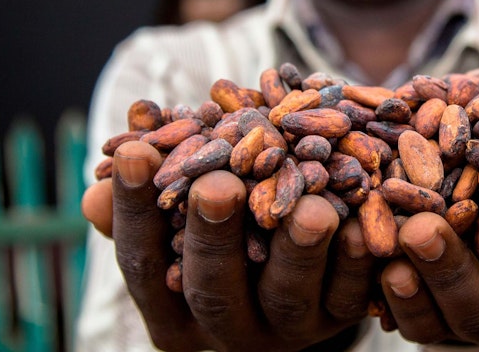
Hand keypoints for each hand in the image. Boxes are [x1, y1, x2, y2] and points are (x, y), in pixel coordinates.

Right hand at [81, 142, 374, 351]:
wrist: (300, 260)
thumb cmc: (225, 213)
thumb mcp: (184, 201)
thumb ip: (156, 180)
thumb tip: (118, 151)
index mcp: (171, 304)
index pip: (141, 260)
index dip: (134, 207)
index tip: (133, 151)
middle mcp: (223, 326)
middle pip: (212, 286)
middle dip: (214, 233)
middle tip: (218, 183)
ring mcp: (284, 327)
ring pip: (287, 294)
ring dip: (299, 249)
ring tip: (310, 209)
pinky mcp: (340, 317)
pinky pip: (350, 293)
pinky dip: (355, 258)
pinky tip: (360, 222)